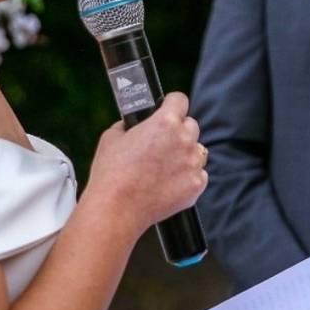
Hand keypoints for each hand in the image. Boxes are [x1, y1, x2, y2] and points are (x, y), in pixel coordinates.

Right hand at [85, 92, 206, 235]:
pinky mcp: (197, 184)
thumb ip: (130, 125)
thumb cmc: (111, 174)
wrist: (117, 209)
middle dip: (179, 131)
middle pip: (191, 125)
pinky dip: (187, 176)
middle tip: (162, 143)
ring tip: (163, 167)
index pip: (180, 100)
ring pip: (196, 150)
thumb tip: (136, 124)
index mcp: (165, 122)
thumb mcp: (112, 137)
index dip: (172, 104)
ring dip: (185, 154)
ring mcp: (194, 163)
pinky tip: (168, 183)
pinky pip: (198, 174)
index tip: (168, 109)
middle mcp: (185, 139)